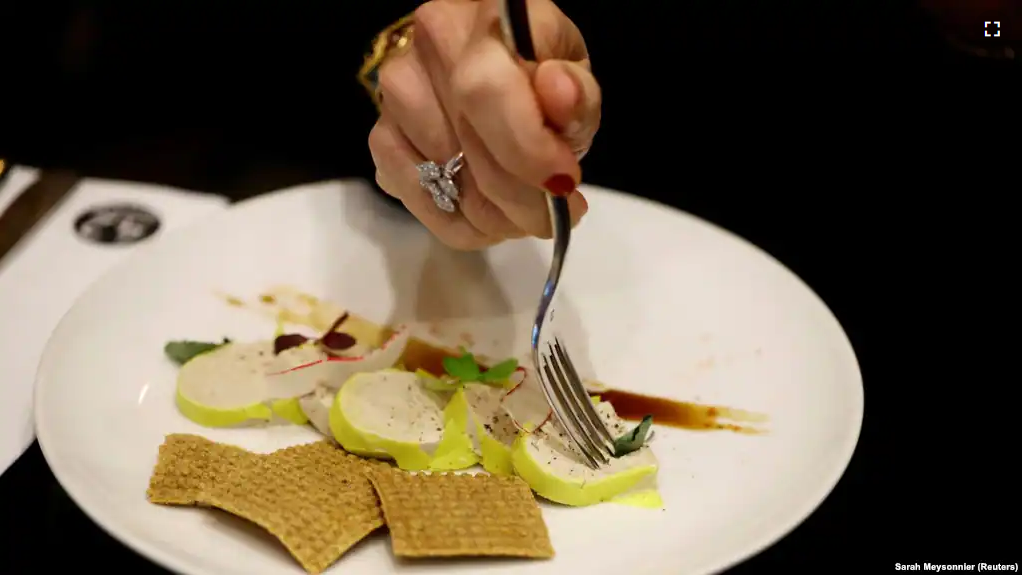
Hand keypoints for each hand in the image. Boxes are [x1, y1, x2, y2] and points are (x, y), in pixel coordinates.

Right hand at [369, 0, 599, 249]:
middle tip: (556, 213)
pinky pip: (422, 203)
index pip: (488, 90)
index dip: (526, 147)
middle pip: (469, 146)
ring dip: (496, 217)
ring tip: (526, 211)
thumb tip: (559, 92)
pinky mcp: (381, 139)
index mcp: (482, 17)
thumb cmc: (538, 78)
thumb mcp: (573, 79)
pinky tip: (490, 216)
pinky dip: (463, 225)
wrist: (491, 78)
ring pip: (447, 183)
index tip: (563, 182)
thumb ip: (576, 93)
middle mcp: (427, 46)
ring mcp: (394, 96)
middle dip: (522, 198)